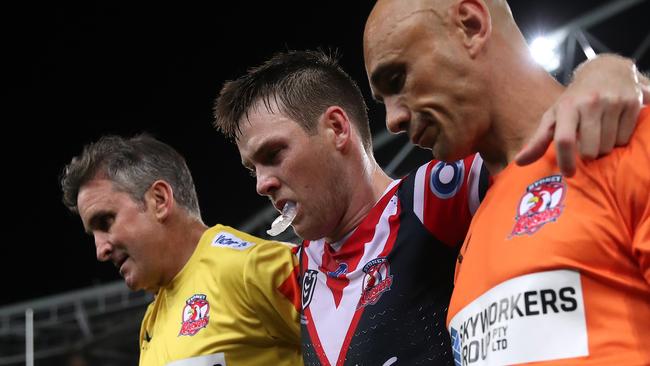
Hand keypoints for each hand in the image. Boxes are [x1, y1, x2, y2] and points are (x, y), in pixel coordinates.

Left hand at [515, 54, 648, 175]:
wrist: (606, 70)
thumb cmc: (575, 99)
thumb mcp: (554, 115)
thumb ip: (538, 140)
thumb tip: (518, 162)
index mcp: (568, 106)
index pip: (565, 140)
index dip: (566, 161)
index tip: (569, 174)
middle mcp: (590, 102)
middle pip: (591, 149)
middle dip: (588, 154)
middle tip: (586, 145)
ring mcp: (613, 102)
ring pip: (609, 146)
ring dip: (604, 148)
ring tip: (599, 134)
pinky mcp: (632, 103)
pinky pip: (625, 138)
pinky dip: (618, 140)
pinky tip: (613, 127)